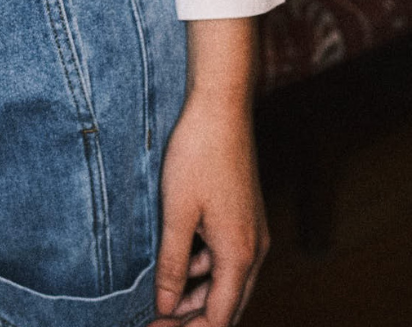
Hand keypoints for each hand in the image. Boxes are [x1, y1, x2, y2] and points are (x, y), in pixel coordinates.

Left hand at [153, 22, 267, 325]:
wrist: (221, 107)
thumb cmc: (198, 155)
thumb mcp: (177, 214)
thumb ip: (172, 265)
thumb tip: (166, 307)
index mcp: (239, 256)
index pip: (219, 318)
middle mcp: (254, 250)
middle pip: (227, 305)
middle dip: (194, 319)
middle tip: (157, 320)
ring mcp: (252, 233)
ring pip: (226, 282)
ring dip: (197, 294)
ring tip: (162, 297)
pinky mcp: (244, 217)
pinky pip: (226, 257)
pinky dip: (203, 268)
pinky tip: (177, 261)